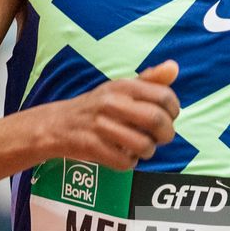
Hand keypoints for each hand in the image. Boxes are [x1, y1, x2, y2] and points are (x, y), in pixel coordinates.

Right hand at [51, 61, 179, 170]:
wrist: (56, 124)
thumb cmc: (97, 107)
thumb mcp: (121, 89)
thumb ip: (150, 80)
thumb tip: (173, 67)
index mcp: (123, 86)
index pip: (164, 96)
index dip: (173, 111)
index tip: (169, 117)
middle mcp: (112, 102)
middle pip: (156, 120)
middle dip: (166, 134)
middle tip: (161, 138)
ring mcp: (100, 125)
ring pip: (143, 144)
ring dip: (148, 151)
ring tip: (140, 147)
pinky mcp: (91, 146)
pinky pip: (125, 161)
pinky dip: (129, 163)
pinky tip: (123, 155)